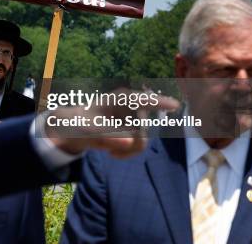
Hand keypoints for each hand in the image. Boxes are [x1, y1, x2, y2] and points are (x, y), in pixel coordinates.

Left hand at [42, 88, 178, 157]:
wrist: (76, 127)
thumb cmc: (78, 122)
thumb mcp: (85, 130)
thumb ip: (103, 136)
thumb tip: (129, 142)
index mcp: (119, 98)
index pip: (142, 100)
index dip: (159, 102)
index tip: (175, 105)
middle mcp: (131, 105)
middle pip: (141, 129)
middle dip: (128, 142)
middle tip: (108, 148)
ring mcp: (135, 117)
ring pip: (142, 140)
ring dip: (127, 150)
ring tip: (109, 150)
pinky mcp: (135, 129)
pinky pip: (139, 146)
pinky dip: (127, 152)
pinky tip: (113, 153)